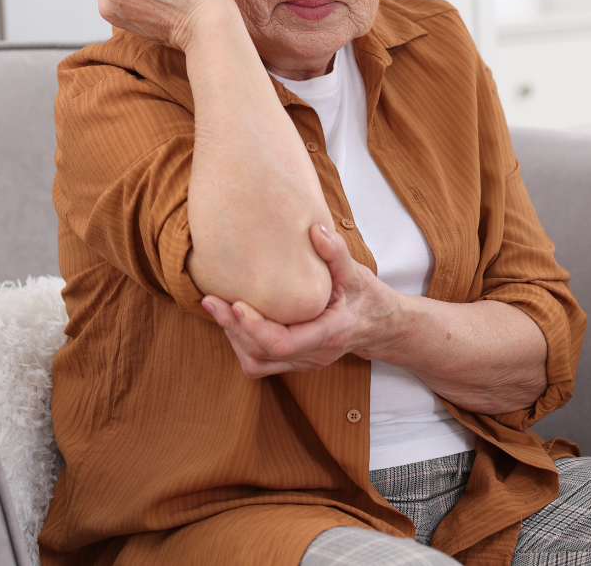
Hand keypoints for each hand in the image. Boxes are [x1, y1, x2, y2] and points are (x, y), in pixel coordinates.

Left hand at [201, 224, 400, 378]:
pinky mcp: (294, 362)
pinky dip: (242, 344)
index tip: (236, 303)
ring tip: (217, 308)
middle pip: (262, 354)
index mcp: (330, 334)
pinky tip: (233, 320)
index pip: (284, 343)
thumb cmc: (366, 296)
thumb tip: (315, 229)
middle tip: (211, 300)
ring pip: (257, 362)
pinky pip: (260, 362)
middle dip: (233, 328)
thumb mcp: (356, 272)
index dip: (255, 327)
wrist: (379, 325)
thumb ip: (336, 252)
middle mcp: (314, 355)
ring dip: (234, 338)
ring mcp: (303, 362)